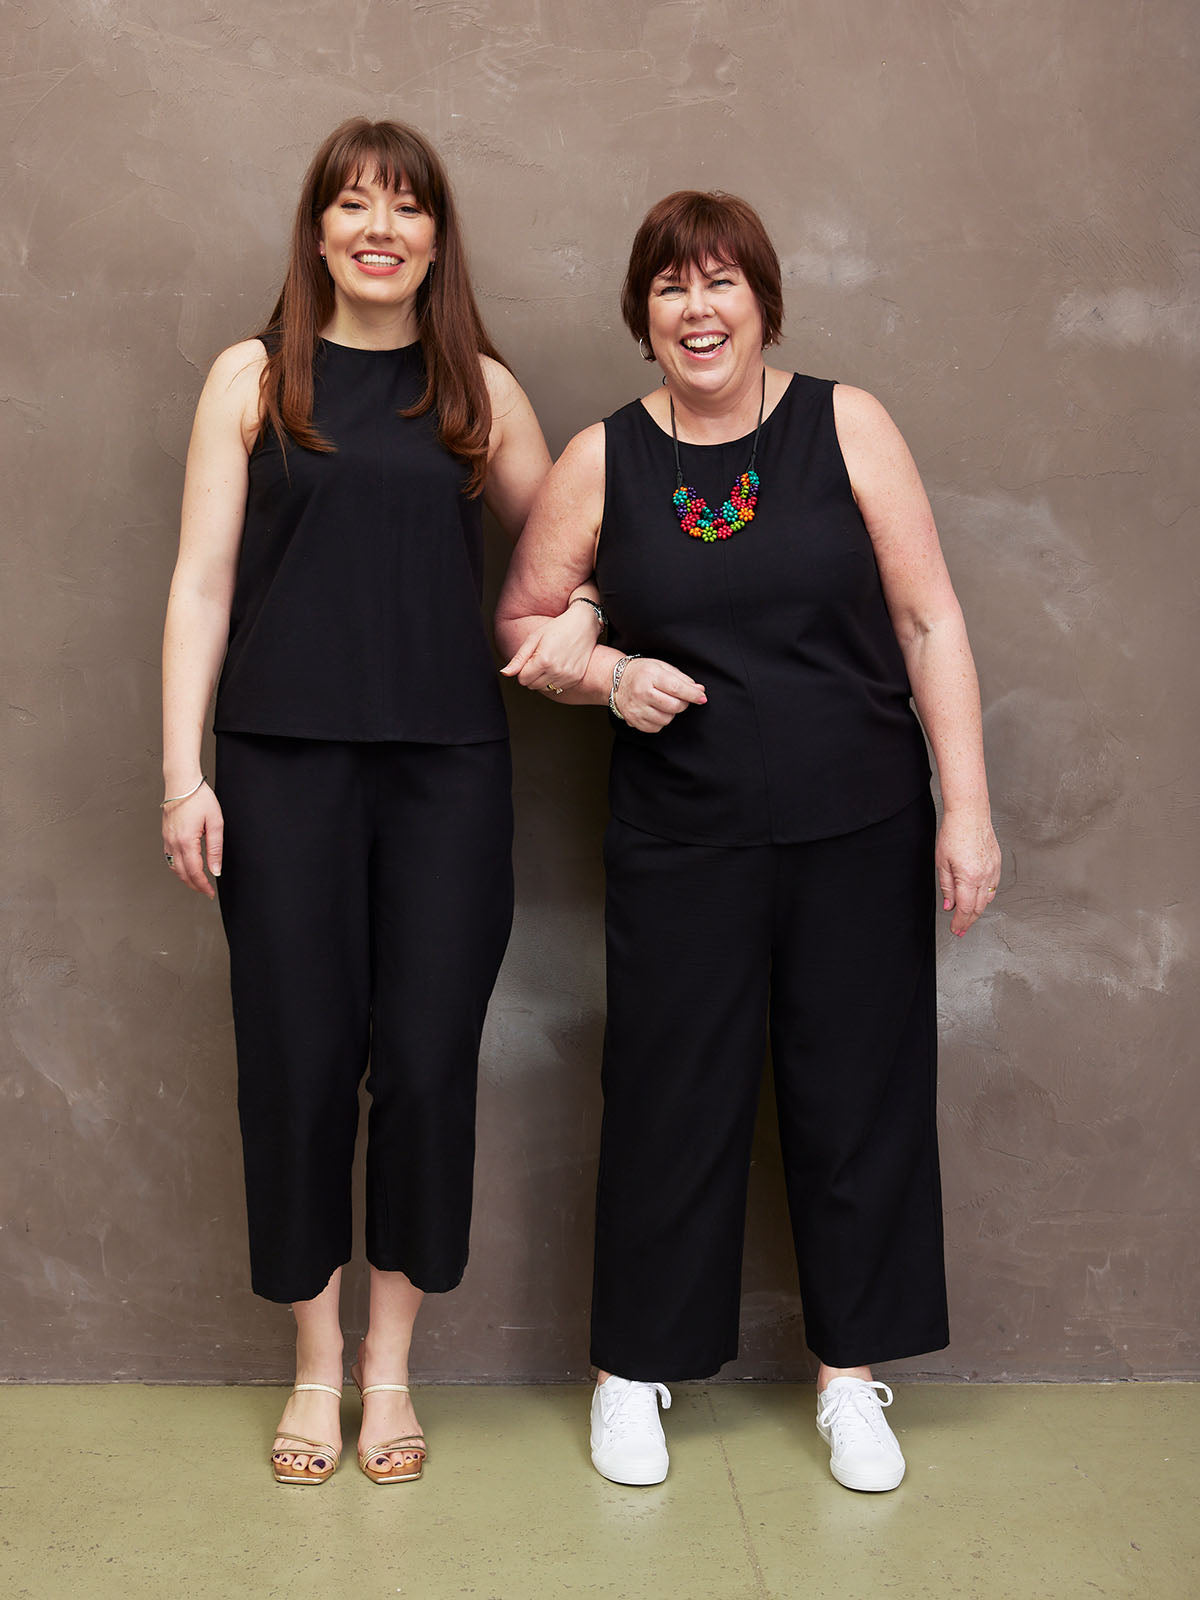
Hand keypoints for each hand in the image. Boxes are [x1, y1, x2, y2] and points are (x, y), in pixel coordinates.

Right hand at [162, 783, 223, 898]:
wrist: (182, 782)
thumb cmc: (199, 798)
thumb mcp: (215, 823)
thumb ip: (215, 849)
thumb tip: (215, 870)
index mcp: (186, 841)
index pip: (194, 872)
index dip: (203, 885)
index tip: (210, 893)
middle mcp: (173, 842)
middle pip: (182, 873)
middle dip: (194, 885)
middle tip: (206, 891)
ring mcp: (167, 839)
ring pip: (173, 867)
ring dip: (185, 878)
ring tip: (198, 883)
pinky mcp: (165, 835)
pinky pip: (169, 857)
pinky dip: (177, 867)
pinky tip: (186, 867)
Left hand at [500, 602, 601, 696]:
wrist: (583, 624)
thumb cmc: (558, 628)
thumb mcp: (534, 639)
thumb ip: (519, 659)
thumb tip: (505, 673)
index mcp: (543, 660)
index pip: (522, 679)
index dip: (523, 669)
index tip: (530, 659)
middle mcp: (556, 671)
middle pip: (532, 686)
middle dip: (532, 675)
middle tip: (540, 659)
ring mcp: (567, 676)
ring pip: (545, 688)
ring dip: (544, 678)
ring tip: (551, 661)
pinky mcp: (575, 678)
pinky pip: (558, 688)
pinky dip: (556, 679)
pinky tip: (560, 665)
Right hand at [615, 658, 706, 731]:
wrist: (617, 680)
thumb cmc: (642, 672)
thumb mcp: (662, 667)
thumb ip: (682, 679)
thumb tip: (699, 691)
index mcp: (650, 675)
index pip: (676, 688)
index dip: (692, 695)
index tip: (702, 698)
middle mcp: (641, 692)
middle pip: (673, 706)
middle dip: (682, 703)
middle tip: (679, 697)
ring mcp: (636, 708)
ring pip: (666, 719)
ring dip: (671, 713)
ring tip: (663, 703)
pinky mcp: (634, 720)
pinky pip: (656, 727)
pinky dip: (660, 721)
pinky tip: (655, 710)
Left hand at [935, 807, 1000, 936]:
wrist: (970, 814)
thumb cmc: (954, 833)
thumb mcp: (942, 862)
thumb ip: (946, 887)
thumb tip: (949, 905)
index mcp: (969, 877)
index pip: (965, 909)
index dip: (960, 923)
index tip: (955, 930)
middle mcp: (985, 876)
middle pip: (978, 907)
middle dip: (968, 921)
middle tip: (960, 930)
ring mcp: (993, 870)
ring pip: (987, 899)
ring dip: (977, 910)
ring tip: (967, 917)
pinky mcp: (997, 864)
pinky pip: (993, 887)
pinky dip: (985, 897)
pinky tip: (978, 899)